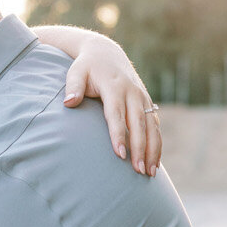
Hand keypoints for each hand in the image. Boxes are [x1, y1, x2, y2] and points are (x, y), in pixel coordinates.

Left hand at [62, 32, 160, 176]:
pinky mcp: (148, 103)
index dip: (119, 134)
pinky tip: (155, 162)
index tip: (120, 154)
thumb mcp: (76, 72)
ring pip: (152, 127)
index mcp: (115, 87)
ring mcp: (143, 98)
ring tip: (150, 173)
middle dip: (140, 148)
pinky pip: (155, 126)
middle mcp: (133, 93)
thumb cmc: (87, 67)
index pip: (117, 114)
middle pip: (138, 124)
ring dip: (153, 150)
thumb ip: (73, 87)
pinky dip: (156, 144)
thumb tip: (69, 102)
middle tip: (139, 171)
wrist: (106, 53)